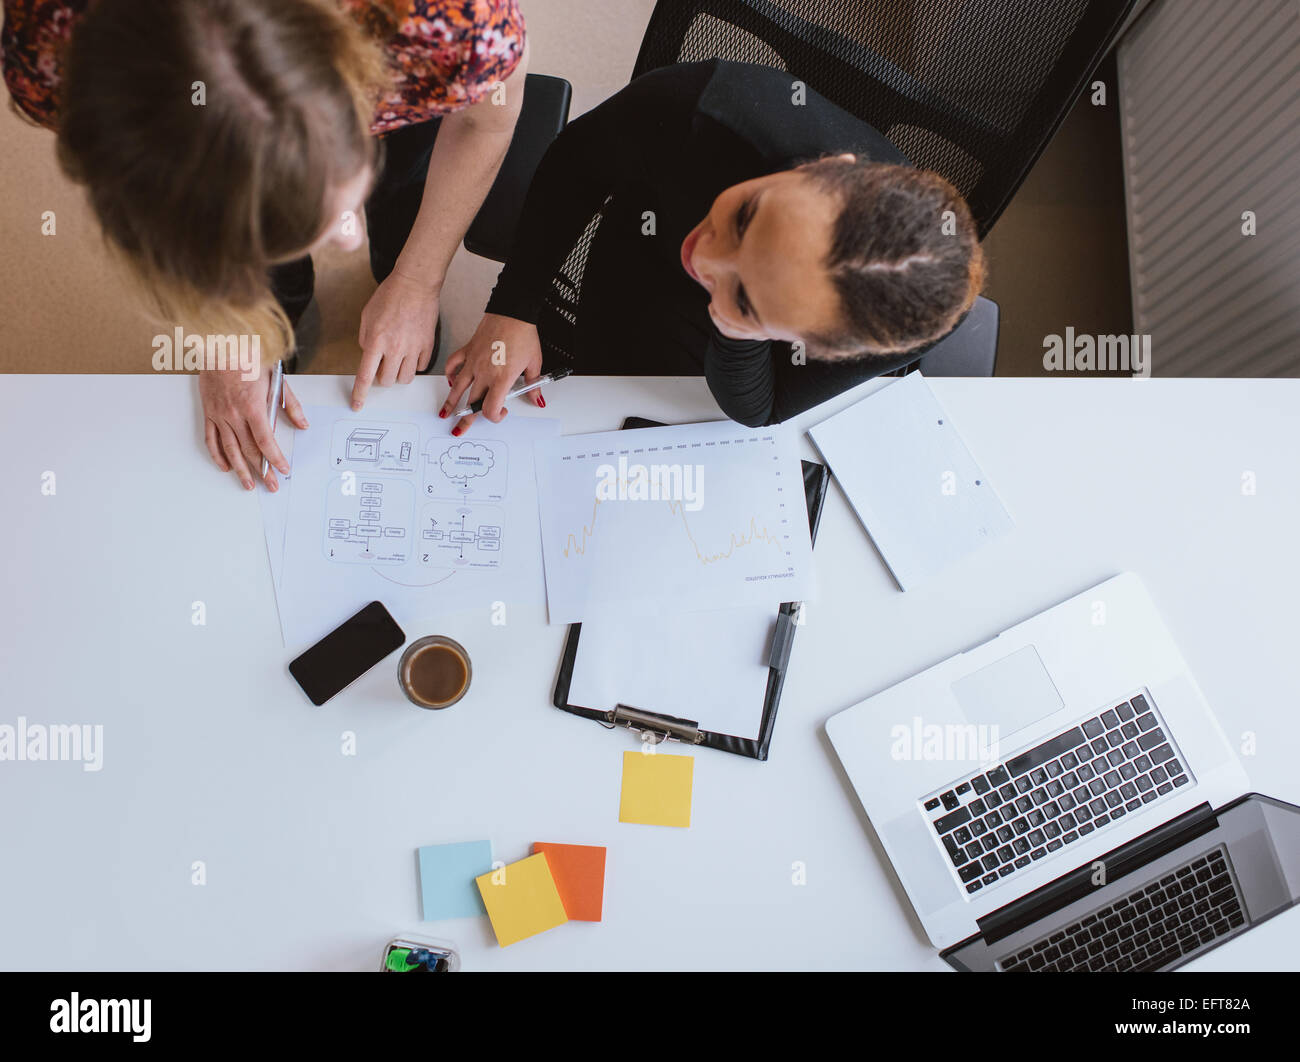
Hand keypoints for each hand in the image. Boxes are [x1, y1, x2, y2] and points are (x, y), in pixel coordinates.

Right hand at [199, 367, 306, 491]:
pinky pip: (211, 439)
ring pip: (230, 450)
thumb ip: (289, 405)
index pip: (266, 441)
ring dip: (241, 470)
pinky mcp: (208, 412)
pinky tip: (226, 467)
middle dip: (262, 470)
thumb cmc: (248, 357)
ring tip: (249, 485)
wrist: (219, 344)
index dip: (275, 458)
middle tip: (271, 485)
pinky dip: (218, 455)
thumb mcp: (276, 378)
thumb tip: (302, 424)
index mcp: (252, 406)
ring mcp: (219, 415)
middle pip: (249, 450)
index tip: (283, 470)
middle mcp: (234, 414)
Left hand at [352, 269, 440, 409]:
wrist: (415, 284)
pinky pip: (420, 367)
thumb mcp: (367, 316)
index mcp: (376, 340)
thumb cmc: (390, 296)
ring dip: (398, 374)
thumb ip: (366, 339)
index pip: (365, 376)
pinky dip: (413, 364)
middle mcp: (395, 348)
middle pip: (387, 381)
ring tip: (397, 359)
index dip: (359, 394)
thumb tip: (369, 357)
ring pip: (405, 379)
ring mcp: (413, 348)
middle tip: (382, 364)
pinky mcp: (428, 346)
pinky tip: (410, 352)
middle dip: (382, 378)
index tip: (357, 404)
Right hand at [441, 314, 543, 434]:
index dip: (494, 417)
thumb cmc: (523, 335)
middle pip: (471, 403)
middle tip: (459, 429)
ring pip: (458, 388)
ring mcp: (473, 362)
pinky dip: (450, 374)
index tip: (500, 413)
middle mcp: (485, 373)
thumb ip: (534, 386)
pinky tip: (451, 382)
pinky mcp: (468, 350)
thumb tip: (537, 400)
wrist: (513, 312)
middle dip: (465, 419)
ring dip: (451, 403)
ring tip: (444, 413)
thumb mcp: (534, 363)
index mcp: (502, 379)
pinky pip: (453, 365)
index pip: (490, 409)